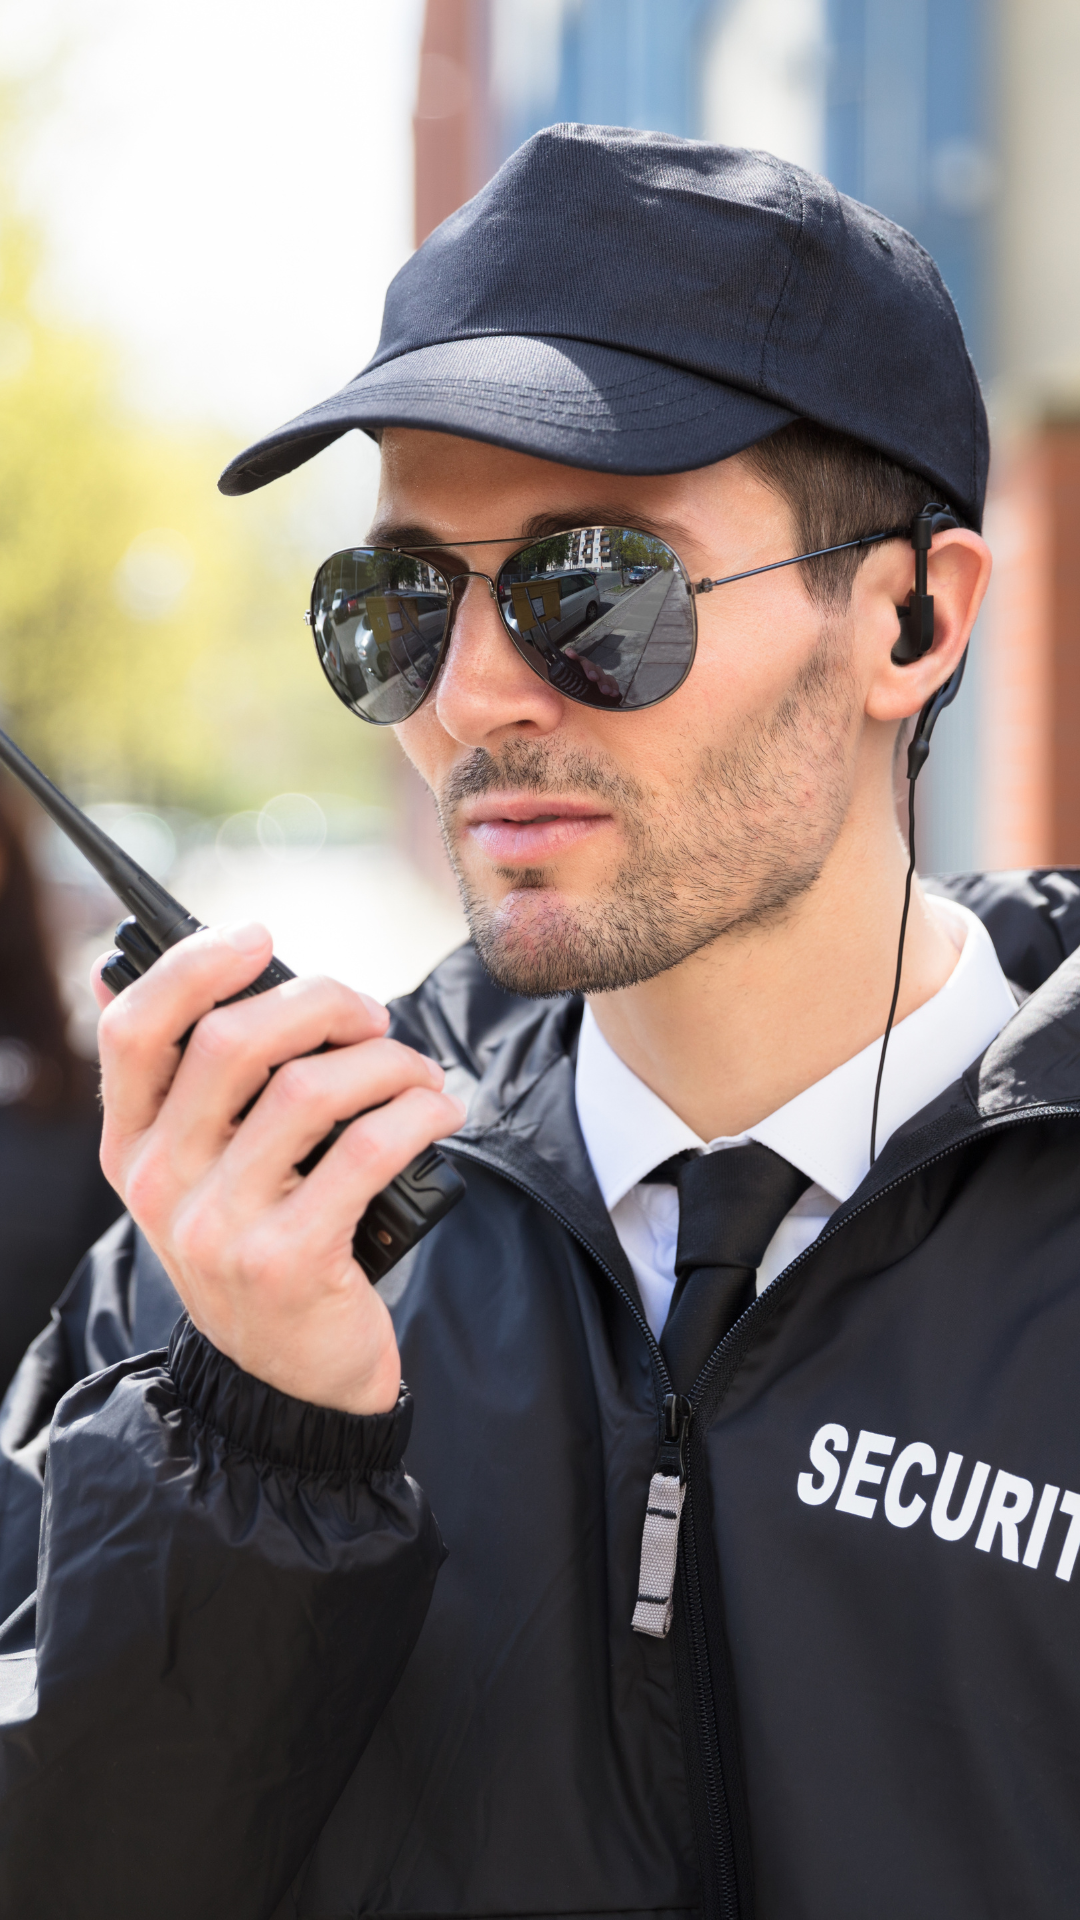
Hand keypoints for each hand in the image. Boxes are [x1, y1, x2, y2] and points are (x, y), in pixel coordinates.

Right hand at [92, 922, 465, 1414]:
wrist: (288, 1384)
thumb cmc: (262, 1247)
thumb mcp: (201, 1175)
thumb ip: (192, 1085)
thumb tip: (157, 960)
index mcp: (130, 1148)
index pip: (131, 1030)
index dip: (193, 966)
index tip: (260, 938)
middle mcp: (158, 1185)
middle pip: (233, 1041)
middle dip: (323, 1003)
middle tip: (371, 1016)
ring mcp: (219, 1227)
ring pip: (311, 1089)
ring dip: (387, 1062)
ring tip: (419, 1074)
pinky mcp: (289, 1260)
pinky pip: (366, 1150)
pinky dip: (418, 1113)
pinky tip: (439, 1111)